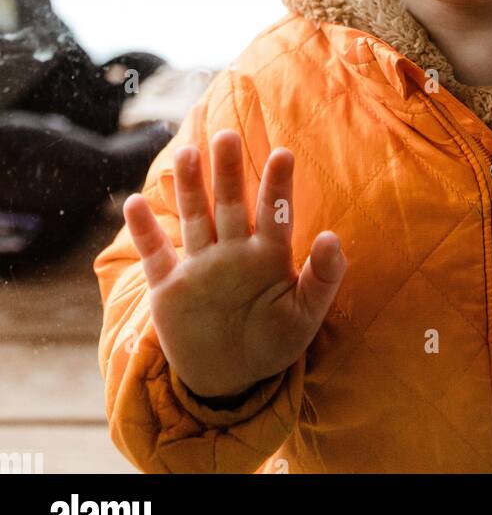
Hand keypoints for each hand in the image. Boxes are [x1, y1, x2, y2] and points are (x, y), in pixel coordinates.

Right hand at [123, 130, 346, 398]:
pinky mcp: (169, 288)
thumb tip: (333, 237)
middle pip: (229, 204)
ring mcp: (200, 266)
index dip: (277, 185)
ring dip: (189, 186)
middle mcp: (233, 251)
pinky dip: (144, 231)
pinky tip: (134, 203)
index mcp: (268, 255)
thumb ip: (323, 278)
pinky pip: (155, 254)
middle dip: (228, 171)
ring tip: (187, 152)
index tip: (283, 155)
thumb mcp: (305, 316)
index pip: (273, 213)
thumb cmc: (274, 341)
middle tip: (226, 136)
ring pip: (195, 217)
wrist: (230, 378)